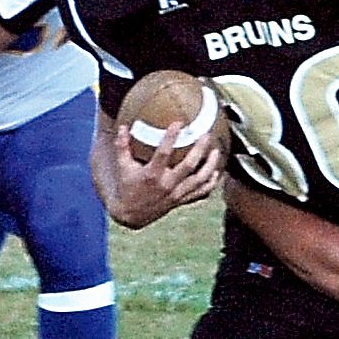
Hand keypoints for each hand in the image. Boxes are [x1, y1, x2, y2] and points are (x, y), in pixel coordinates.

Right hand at [106, 121, 223, 227]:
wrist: (130, 215)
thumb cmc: (126, 187)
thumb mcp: (122, 166)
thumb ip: (122, 146)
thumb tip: (122, 126)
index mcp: (151, 174)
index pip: (163, 153)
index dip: (171, 137)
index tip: (178, 123)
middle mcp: (166, 184)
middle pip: (189, 165)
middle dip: (200, 148)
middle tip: (206, 134)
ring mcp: (176, 194)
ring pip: (199, 179)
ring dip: (210, 165)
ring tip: (216, 151)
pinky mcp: (181, 201)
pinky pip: (200, 193)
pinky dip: (210, 184)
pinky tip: (216, 173)